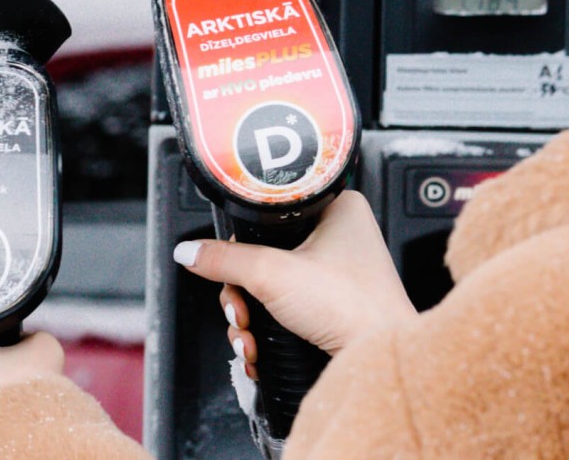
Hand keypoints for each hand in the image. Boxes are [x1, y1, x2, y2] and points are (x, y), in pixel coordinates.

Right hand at [172, 191, 415, 369]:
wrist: (379, 359)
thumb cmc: (355, 309)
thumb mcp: (273, 274)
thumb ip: (224, 260)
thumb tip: (190, 251)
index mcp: (337, 207)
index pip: (267, 214)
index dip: (242, 243)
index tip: (232, 266)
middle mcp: (339, 236)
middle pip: (262, 255)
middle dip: (242, 293)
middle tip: (242, 308)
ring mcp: (337, 273)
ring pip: (269, 287)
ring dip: (249, 318)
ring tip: (250, 336)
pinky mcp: (332, 306)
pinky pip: (284, 310)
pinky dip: (266, 331)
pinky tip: (259, 347)